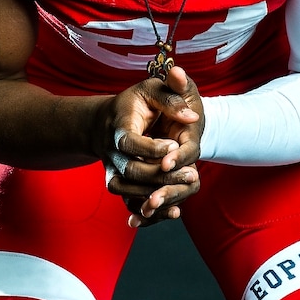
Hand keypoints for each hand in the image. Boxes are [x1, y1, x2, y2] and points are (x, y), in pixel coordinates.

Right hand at [98, 66, 204, 227]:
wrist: (107, 121)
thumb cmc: (134, 102)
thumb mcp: (151, 90)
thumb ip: (171, 98)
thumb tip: (192, 116)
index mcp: (118, 127)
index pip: (130, 143)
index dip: (151, 148)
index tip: (174, 145)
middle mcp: (111, 152)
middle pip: (132, 171)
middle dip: (162, 175)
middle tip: (192, 174)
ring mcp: (112, 169)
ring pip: (128, 189)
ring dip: (156, 193)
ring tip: (185, 187)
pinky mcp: (117, 181)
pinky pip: (127, 200)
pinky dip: (146, 207)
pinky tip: (172, 210)